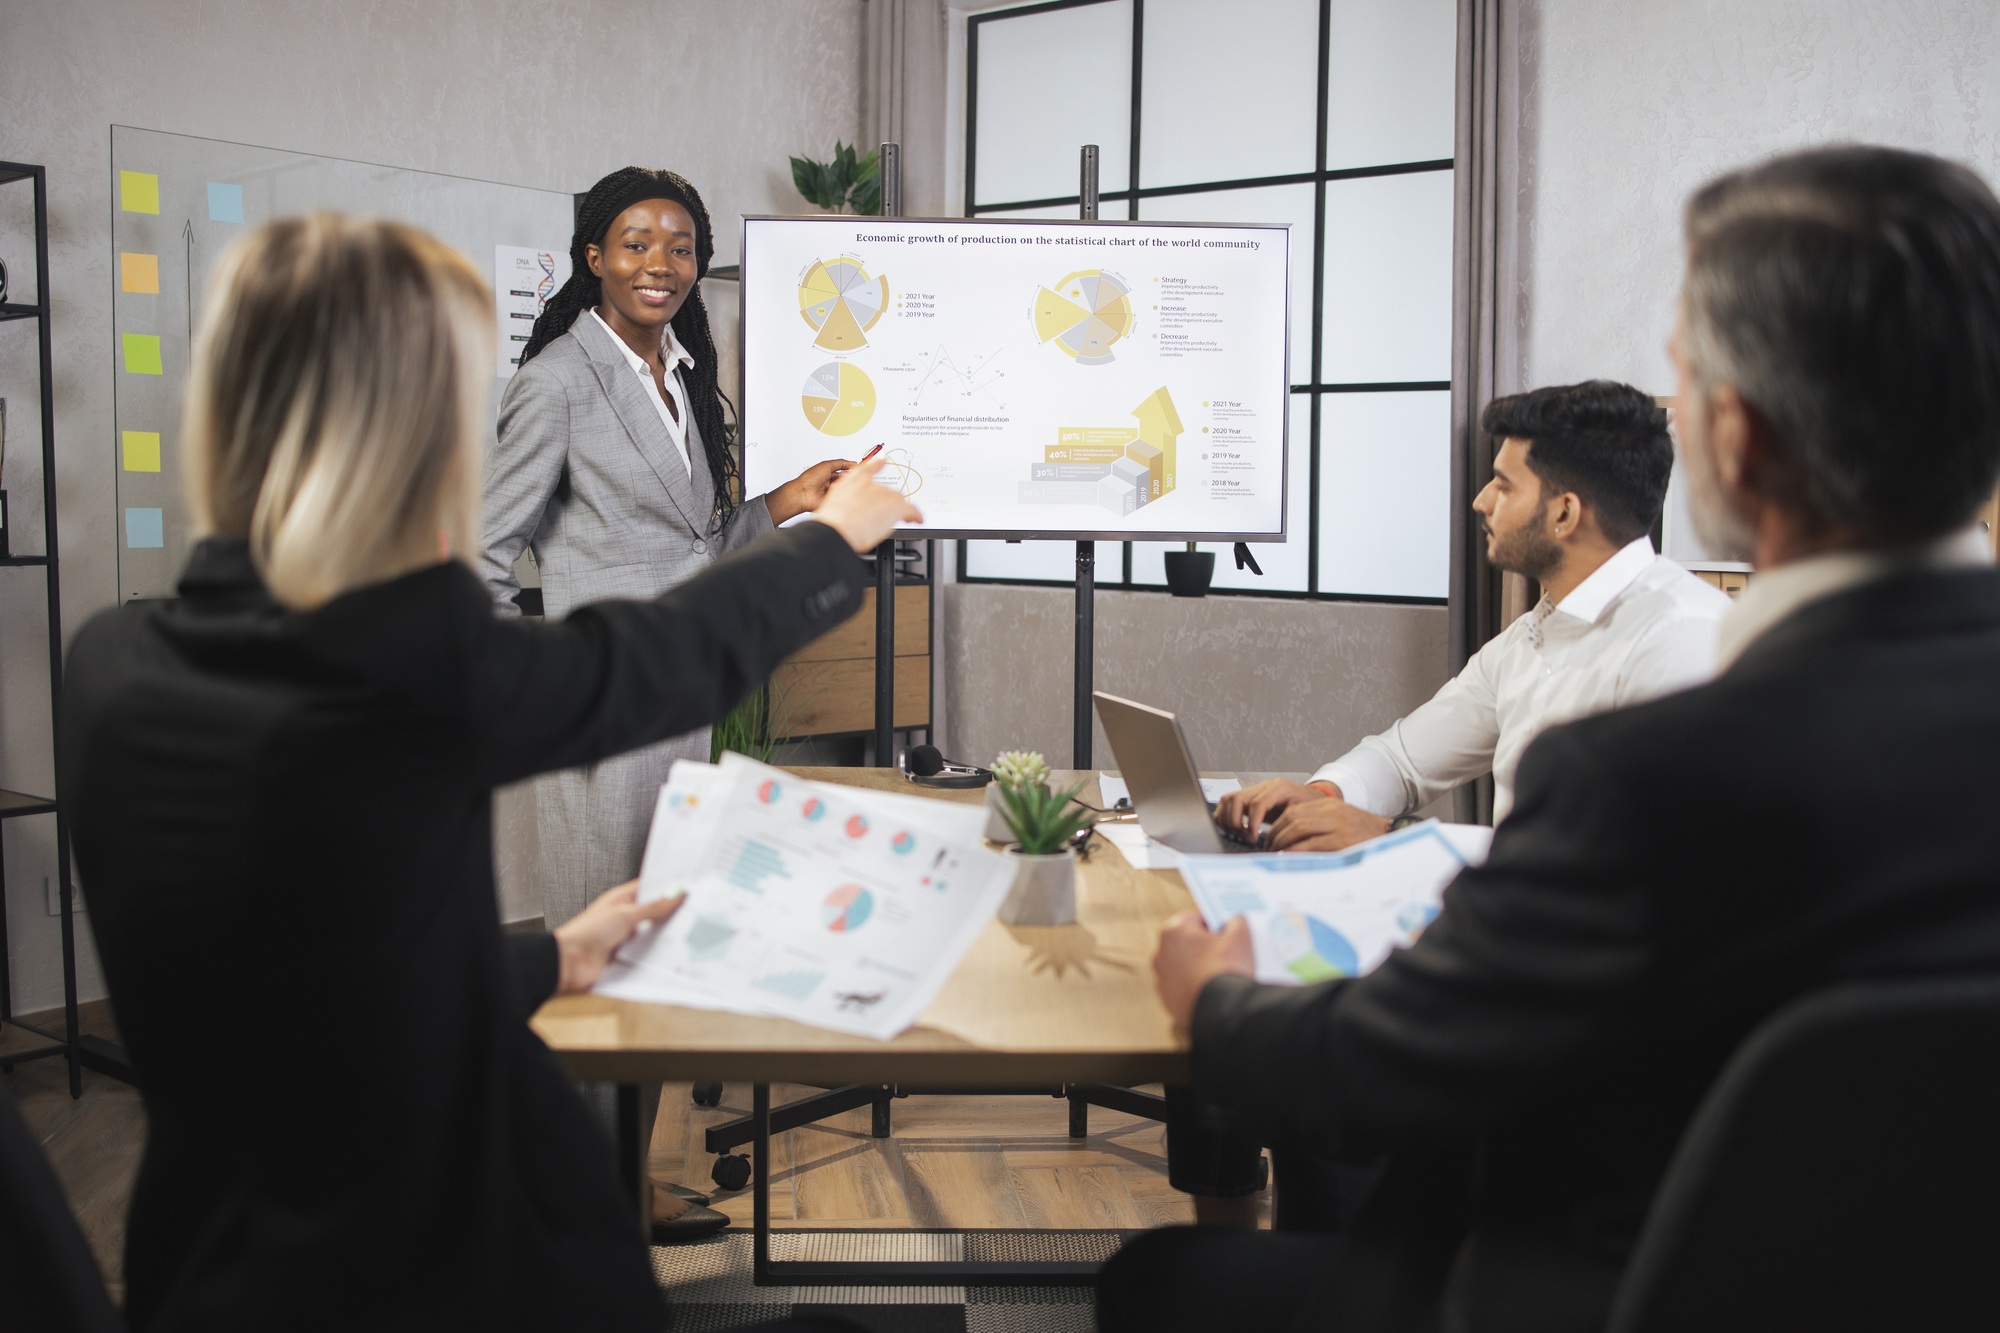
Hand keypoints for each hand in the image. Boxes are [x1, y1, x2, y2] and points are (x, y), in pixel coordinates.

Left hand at [552, 879, 684, 994]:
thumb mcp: (626, 914)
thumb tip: (674, 894)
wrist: (570, 961)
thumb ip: (653, 907)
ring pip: (652, 932)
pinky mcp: (626, 954)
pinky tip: (669, 952)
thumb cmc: (588, 932)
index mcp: (622, 899)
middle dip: (670, 912)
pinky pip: (646, 951)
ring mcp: (625, 936)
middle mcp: (624, 916)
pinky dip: (656, 952)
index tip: (688, 887)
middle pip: (653, 911)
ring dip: (664, 934)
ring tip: (686, 931)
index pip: (649, 888)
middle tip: (693, 910)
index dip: (667, 887)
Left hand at [764, 458, 850, 524]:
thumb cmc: (809, 479)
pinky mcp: (834, 501)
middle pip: (847, 480)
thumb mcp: (826, 465)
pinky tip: (844, 492)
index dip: (853, 470)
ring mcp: (833, 492)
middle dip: (851, 478)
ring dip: (847, 486)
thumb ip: (840, 463)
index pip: (845, 471)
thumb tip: (853, 463)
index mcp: (829, 474)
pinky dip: (845, 495)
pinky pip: (843, 498)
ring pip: (846, 489)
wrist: (803, 494)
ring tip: (845, 484)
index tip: (861, 468)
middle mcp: (832, 483)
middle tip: (854, 476)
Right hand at [813, 455, 922, 552]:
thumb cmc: (834, 520)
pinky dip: (916, 515)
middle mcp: (872, 483)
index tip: (883, 460)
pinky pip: (912, 510)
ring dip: (895, 510)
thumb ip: (844, 498)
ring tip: (886, 523)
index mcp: (855, 479)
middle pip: (886, 491)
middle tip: (876, 517)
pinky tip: (917, 519)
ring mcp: (885, 493)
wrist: (838, 529)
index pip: (870, 466)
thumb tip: (851, 505)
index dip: (878, 463)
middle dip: (884, 503)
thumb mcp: (832, 503)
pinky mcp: (896, 506)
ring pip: (897, 501)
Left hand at [1153, 910, 1254, 1030]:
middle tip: (1227, 952)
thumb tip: (1235, 922)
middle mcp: (1161, 954)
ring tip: (1221, 974)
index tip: (1227, 931)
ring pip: (1184, 967)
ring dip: (1199, 968)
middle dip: (1205, 946)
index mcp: (1173, 931)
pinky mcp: (1168, 1002)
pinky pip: (1184, 988)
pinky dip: (1195, 988)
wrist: (1222, 1010)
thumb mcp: (1240, 936)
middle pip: (1188, 943)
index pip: (1197, 918)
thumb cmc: (1226, 969)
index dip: (1215, 923)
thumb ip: (1236, 922)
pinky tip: (1213, 991)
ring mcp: (1162, 980)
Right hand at [1214, 778, 1332, 841]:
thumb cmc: (1310, 807)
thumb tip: (1279, 843)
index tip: (1254, 838)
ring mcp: (1253, 791)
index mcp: (1279, 788)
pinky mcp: (1247, 798)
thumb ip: (1291, 826)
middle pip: (1236, 799)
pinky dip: (1226, 817)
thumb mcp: (1306, 815)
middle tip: (1246, 837)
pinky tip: (1236, 830)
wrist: (1312, 799)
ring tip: (1240, 834)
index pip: (1256, 803)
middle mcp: (1263, 786)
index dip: (1252, 823)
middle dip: (1236, 822)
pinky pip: (1227, 803)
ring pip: (1228, 800)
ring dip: (1228, 820)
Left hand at [1264, 795, 1391, 852]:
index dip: (1277, 826)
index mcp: (1329, 806)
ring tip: (1275, 855)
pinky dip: (1295, 851)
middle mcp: (1331, 812)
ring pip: (1298, 829)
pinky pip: (1310, 845)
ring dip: (1282, 843)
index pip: (1294, 811)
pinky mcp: (1341, 840)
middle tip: (1268, 849)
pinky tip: (1288, 858)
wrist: (1390, 838)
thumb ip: (1319, 828)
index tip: (1270, 839)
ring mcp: (1336, 825)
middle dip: (1276, 835)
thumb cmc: (1364, 836)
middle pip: (1292, 818)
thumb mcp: (1340, 824)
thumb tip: (1292, 842)